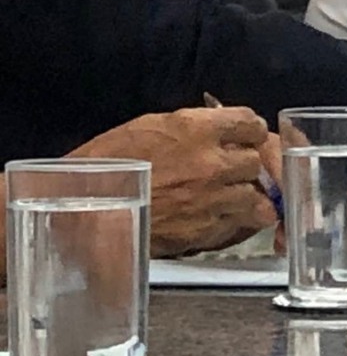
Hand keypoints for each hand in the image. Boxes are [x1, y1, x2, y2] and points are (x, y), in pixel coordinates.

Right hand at [69, 108, 275, 256]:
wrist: (82, 212)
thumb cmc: (106, 165)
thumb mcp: (150, 128)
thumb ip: (194, 129)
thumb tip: (220, 133)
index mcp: (196, 129)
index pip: (251, 124)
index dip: (249, 132)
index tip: (244, 138)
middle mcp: (212, 162)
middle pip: (255, 161)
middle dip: (243, 166)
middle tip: (228, 172)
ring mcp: (212, 199)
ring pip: (256, 196)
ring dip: (244, 196)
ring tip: (228, 198)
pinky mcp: (206, 231)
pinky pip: (240, 224)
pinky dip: (235, 221)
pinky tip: (219, 218)